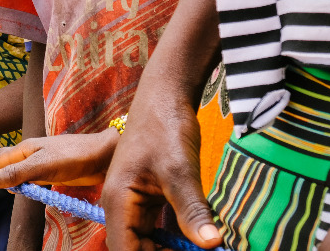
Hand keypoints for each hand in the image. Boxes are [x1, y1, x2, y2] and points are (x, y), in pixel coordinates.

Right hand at [0, 131, 117, 189]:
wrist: (103, 156)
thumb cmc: (72, 157)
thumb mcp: (42, 166)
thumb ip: (16, 173)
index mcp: (27, 148)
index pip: (0, 158)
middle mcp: (32, 152)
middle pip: (5, 159)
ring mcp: (43, 161)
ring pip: (17, 166)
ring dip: (3, 171)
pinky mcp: (54, 171)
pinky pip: (30, 174)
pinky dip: (19, 178)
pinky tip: (21, 184)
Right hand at [101, 102, 221, 250]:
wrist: (166, 95)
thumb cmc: (165, 127)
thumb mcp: (180, 170)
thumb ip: (193, 210)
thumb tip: (211, 245)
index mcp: (118, 201)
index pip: (125, 250)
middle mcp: (122, 206)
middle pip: (136, 248)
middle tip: (196, 250)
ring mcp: (136, 202)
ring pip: (149, 241)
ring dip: (170, 249)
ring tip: (198, 245)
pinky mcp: (151, 197)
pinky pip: (159, 228)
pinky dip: (177, 238)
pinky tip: (198, 238)